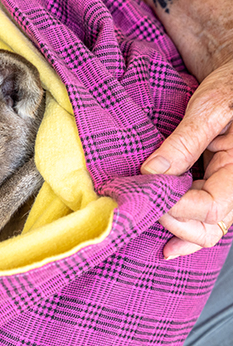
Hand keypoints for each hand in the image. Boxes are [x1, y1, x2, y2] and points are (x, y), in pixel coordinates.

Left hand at [141, 58, 232, 257]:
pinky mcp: (213, 188)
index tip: (146, 190)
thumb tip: (152, 171)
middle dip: (171, 220)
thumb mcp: (211, 106)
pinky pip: (202, 219)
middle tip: (140, 203)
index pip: (212, 206)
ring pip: (204, 228)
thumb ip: (185, 141)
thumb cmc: (232, 86)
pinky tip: (163, 241)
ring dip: (173, 227)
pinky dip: (180, 228)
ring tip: (142, 217)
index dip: (176, 205)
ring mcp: (226, 189)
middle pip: (209, 227)